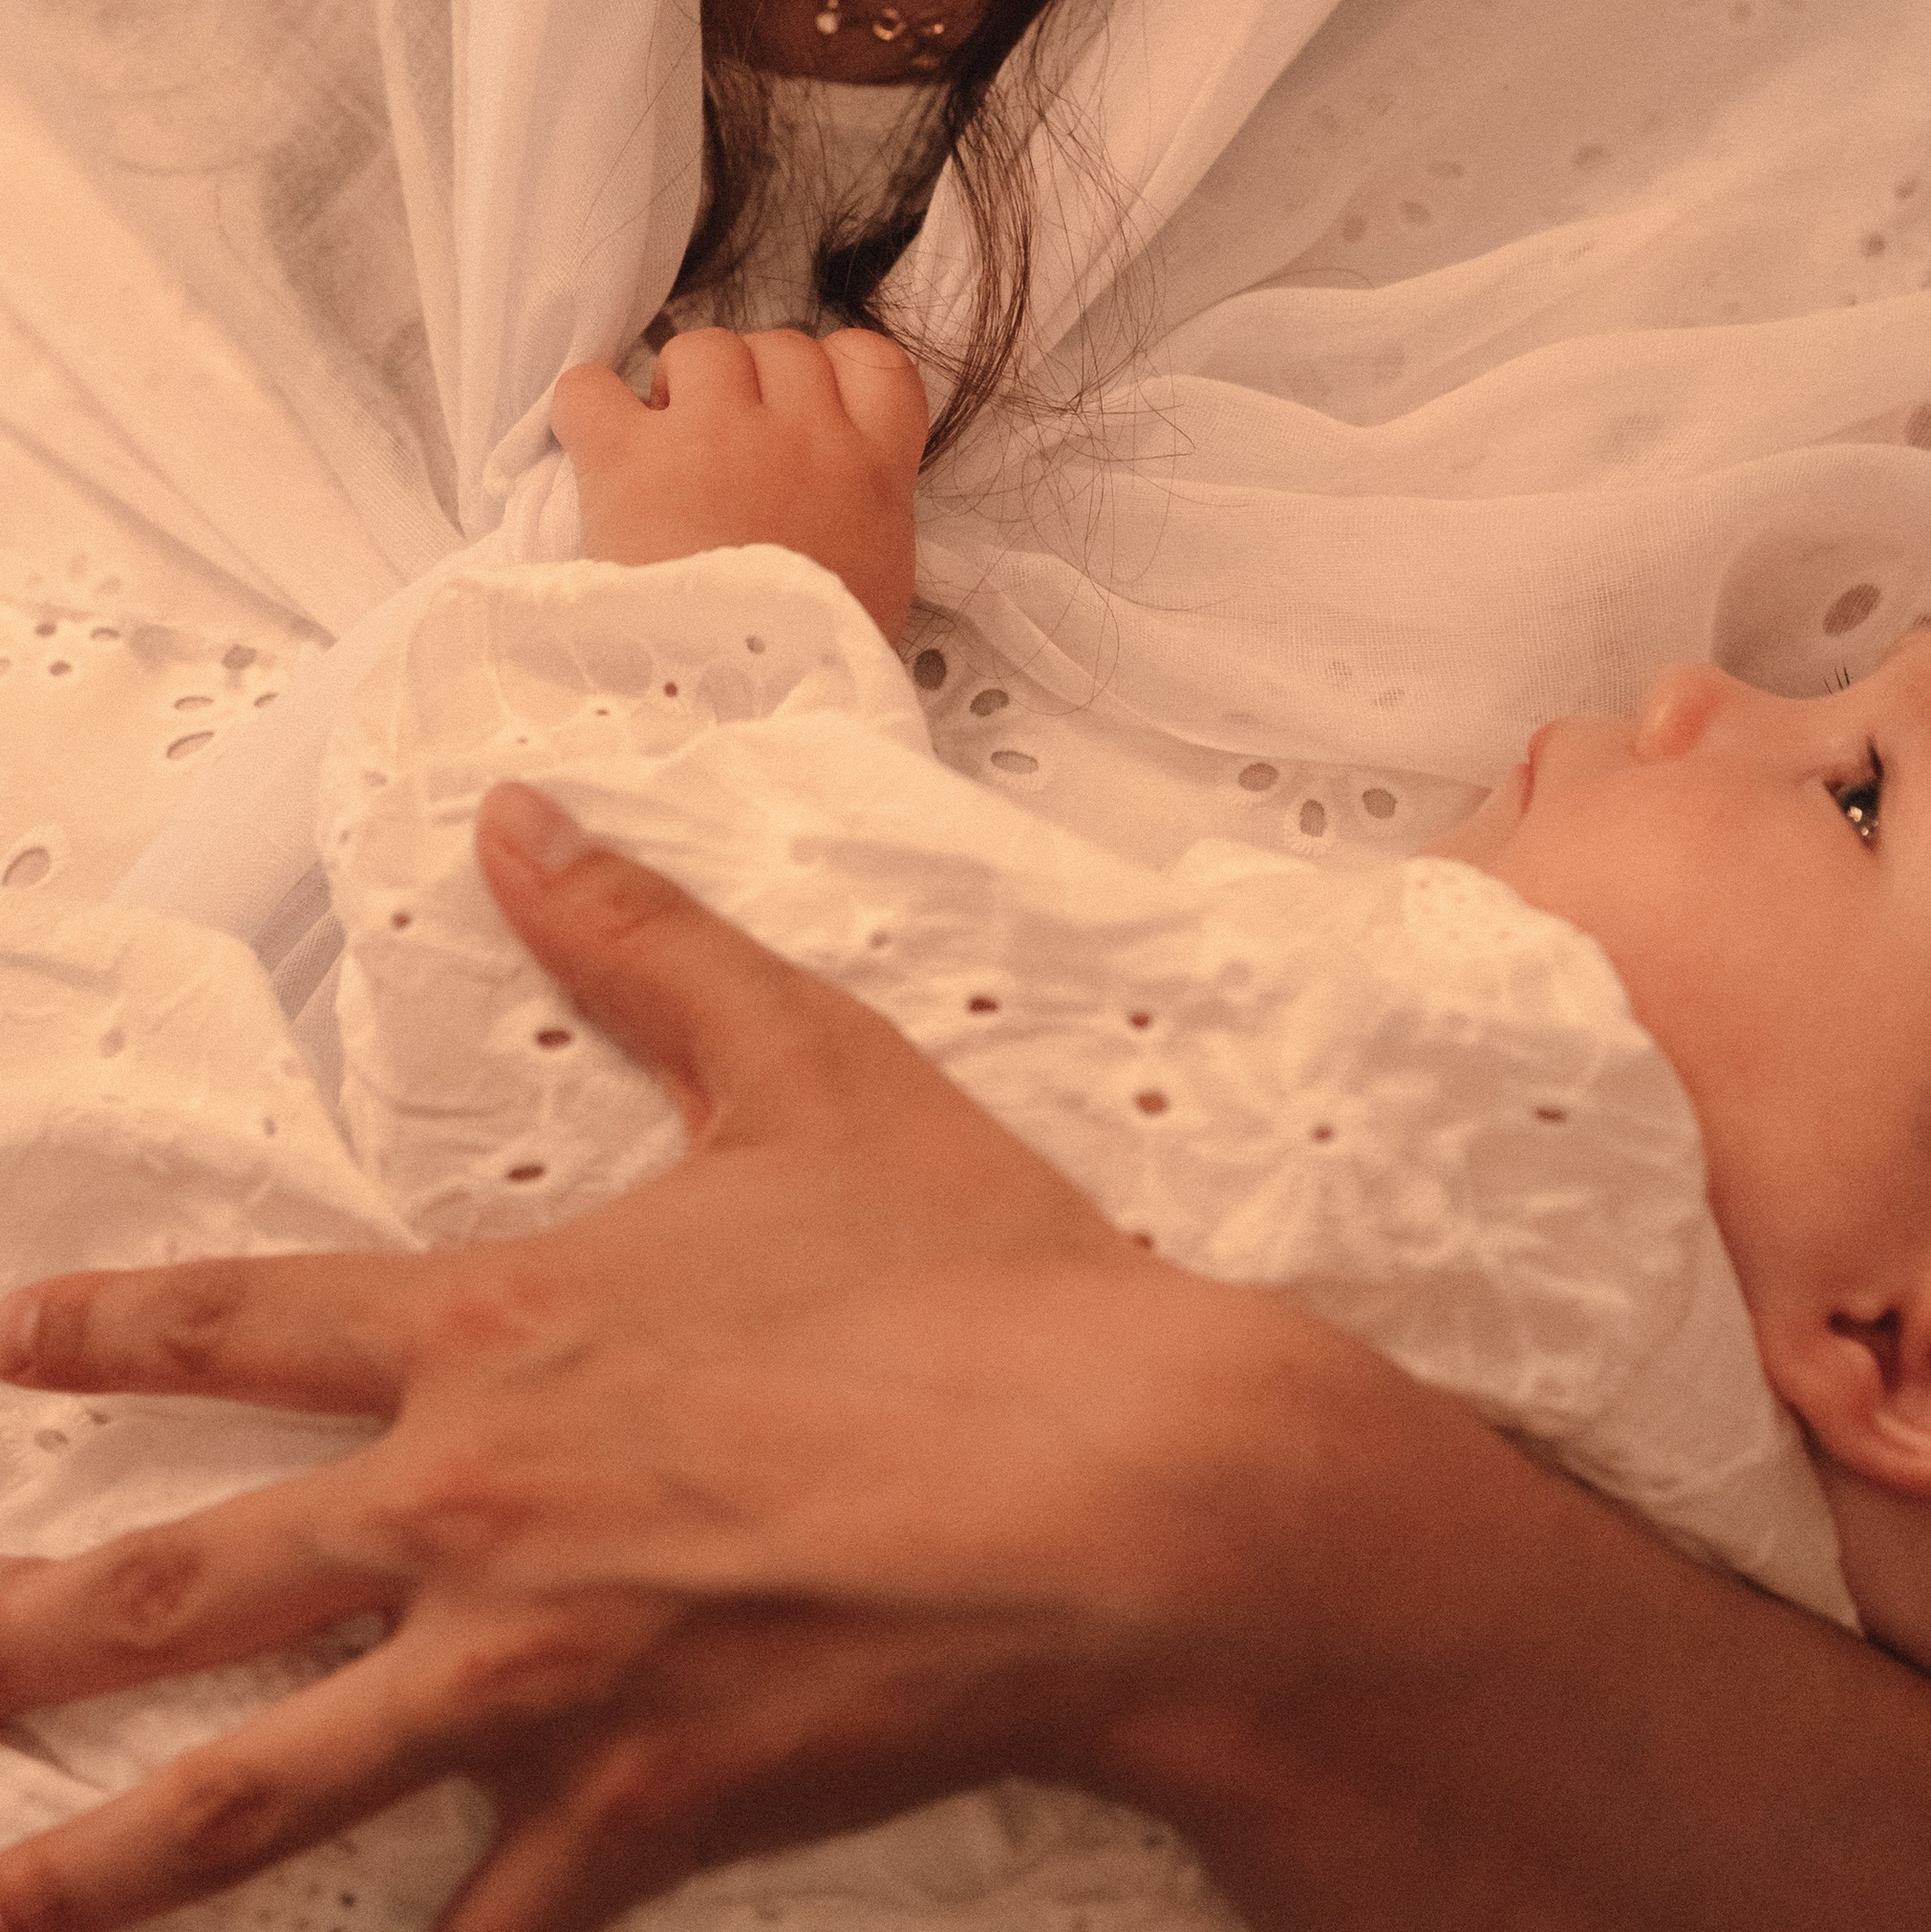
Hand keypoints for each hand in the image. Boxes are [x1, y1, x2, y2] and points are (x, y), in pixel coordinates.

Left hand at [0, 793, 1281, 1931]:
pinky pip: (478, 1929)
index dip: (98, 1329)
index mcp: (501, 1328)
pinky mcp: (629, 1810)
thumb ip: (643, 939)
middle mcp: (476, 1508)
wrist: (1115, 1482)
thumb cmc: (973, 1274)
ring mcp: (537, 1677)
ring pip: (263, 1793)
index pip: (241, 1319)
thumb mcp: (806, 1065)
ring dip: (104, 1860)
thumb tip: (516, 815)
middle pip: (182, 1584)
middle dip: (21, 1632)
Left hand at [550, 325, 926, 629]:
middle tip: (724, 445)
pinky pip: (593, 387)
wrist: (740, 712)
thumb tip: (830, 492)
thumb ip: (863, 513)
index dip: (832, 370)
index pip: (875, 362)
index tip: (802, 404)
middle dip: (749, 384)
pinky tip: (593, 444)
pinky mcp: (631, 458)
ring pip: (701, 349)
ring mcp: (718, 437)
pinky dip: (585, 405)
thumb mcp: (878, 582)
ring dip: (678, 388)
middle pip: (780, 347)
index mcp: (871, 471)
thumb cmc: (809, 660)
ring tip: (664, 449)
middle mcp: (803, 435)